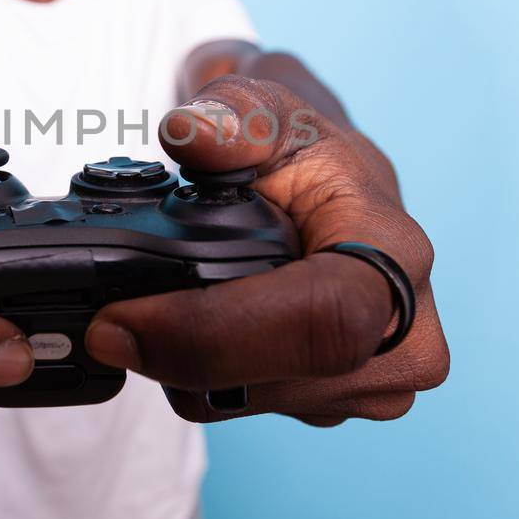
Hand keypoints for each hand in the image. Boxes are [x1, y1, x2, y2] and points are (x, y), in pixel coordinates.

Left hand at [83, 76, 448, 424]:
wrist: (327, 186)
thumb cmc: (303, 149)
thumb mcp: (268, 107)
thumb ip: (229, 115)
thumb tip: (190, 131)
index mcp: (394, 254)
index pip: (323, 321)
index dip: (215, 332)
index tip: (121, 319)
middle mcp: (404, 335)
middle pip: (269, 380)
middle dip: (175, 349)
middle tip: (114, 308)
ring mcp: (372, 384)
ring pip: (240, 404)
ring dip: (182, 363)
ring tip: (172, 300)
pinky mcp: (330, 407)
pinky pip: (237, 410)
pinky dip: (196, 375)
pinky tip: (196, 325)